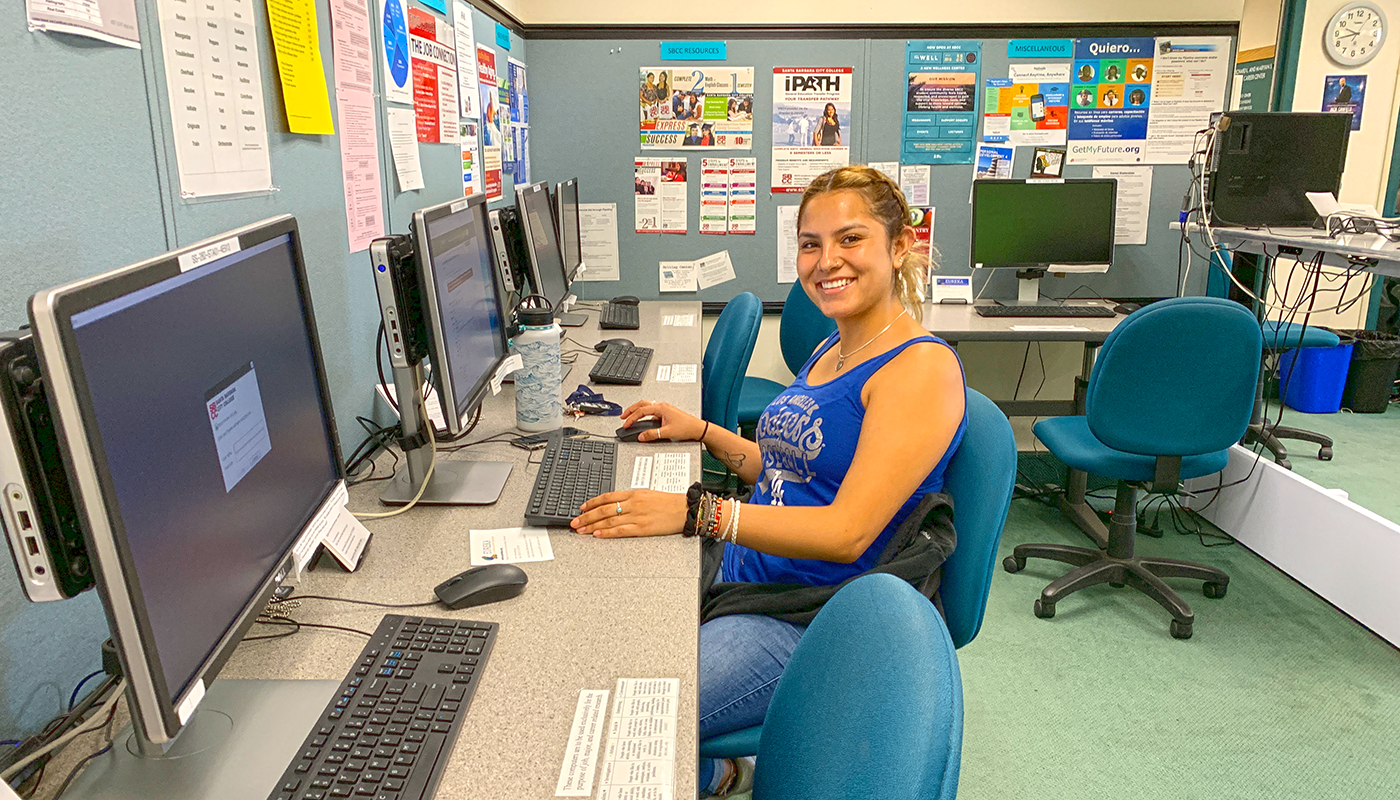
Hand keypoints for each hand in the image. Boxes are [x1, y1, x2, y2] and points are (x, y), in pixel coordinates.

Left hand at [572, 490, 686, 536]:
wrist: (685, 509)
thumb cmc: (669, 502)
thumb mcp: (648, 494)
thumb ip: (632, 499)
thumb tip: (616, 503)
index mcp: (634, 494)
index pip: (607, 497)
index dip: (592, 502)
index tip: (582, 508)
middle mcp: (633, 504)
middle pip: (603, 509)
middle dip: (586, 516)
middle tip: (574, 521)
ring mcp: (637, 516)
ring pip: (609, 520)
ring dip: (592, 525)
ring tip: (581, 530)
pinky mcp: (642, 528)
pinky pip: (620, 531)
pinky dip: (607, 532)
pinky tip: (597, 534)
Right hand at [619, 400, 705, 442]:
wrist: (697, 428)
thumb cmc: (686, 427)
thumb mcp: (667, 432)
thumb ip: (652, 434)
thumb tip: (642, 436)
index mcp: (661, 408)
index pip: (641, 411)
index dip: (632, 418)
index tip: (626, 424)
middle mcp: (662, 407)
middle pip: (642, 405)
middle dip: (631, 410)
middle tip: (623, 416)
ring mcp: (665, 409)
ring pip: (647, 407)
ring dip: (638, 411)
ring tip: (630, 417)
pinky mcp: (667, 414)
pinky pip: (652, 412)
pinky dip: (645, 415)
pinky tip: (643, 422)